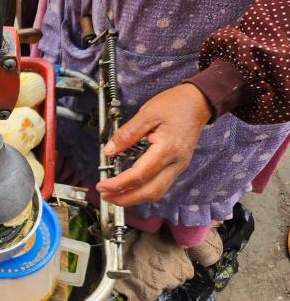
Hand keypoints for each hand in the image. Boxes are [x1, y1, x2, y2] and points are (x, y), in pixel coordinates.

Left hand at [96, 84, 212, 206]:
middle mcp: (176, 163)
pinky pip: (161, 185)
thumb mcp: (147, 114)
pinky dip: (144, 191)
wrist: (198, 102)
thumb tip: (109, 150)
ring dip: (134, 198)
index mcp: (167, 149)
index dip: (118, 184)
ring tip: (114, 194)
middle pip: (150, 192)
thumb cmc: (176, 105)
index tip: (102, 186)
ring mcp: (179, 167)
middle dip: (125, 199)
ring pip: (156, 192)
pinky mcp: (177, 166)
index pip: (139, 175)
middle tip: (105, 196)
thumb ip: (127, 134)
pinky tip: (130, 187)